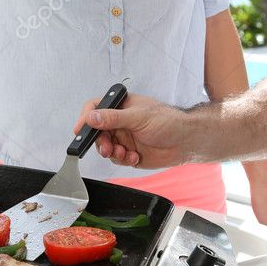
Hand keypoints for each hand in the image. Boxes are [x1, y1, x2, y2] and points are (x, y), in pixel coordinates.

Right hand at [75, 94, 189, 168]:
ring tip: (124, 153)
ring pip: (106, 147)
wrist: (186, 142)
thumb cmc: (169, 121)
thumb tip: (91, 117)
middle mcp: (120, 121)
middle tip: (107, 148)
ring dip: (113, 152)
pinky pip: (117, 158)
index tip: (80, 130)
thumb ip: (113, 118)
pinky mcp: (129, 152)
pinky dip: (123, 159)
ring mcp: (124, 137)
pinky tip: (134, 157)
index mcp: (121, 106)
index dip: (86, 118)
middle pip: (97, 131)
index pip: (96, 108)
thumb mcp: (139, 117)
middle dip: (101, 142)